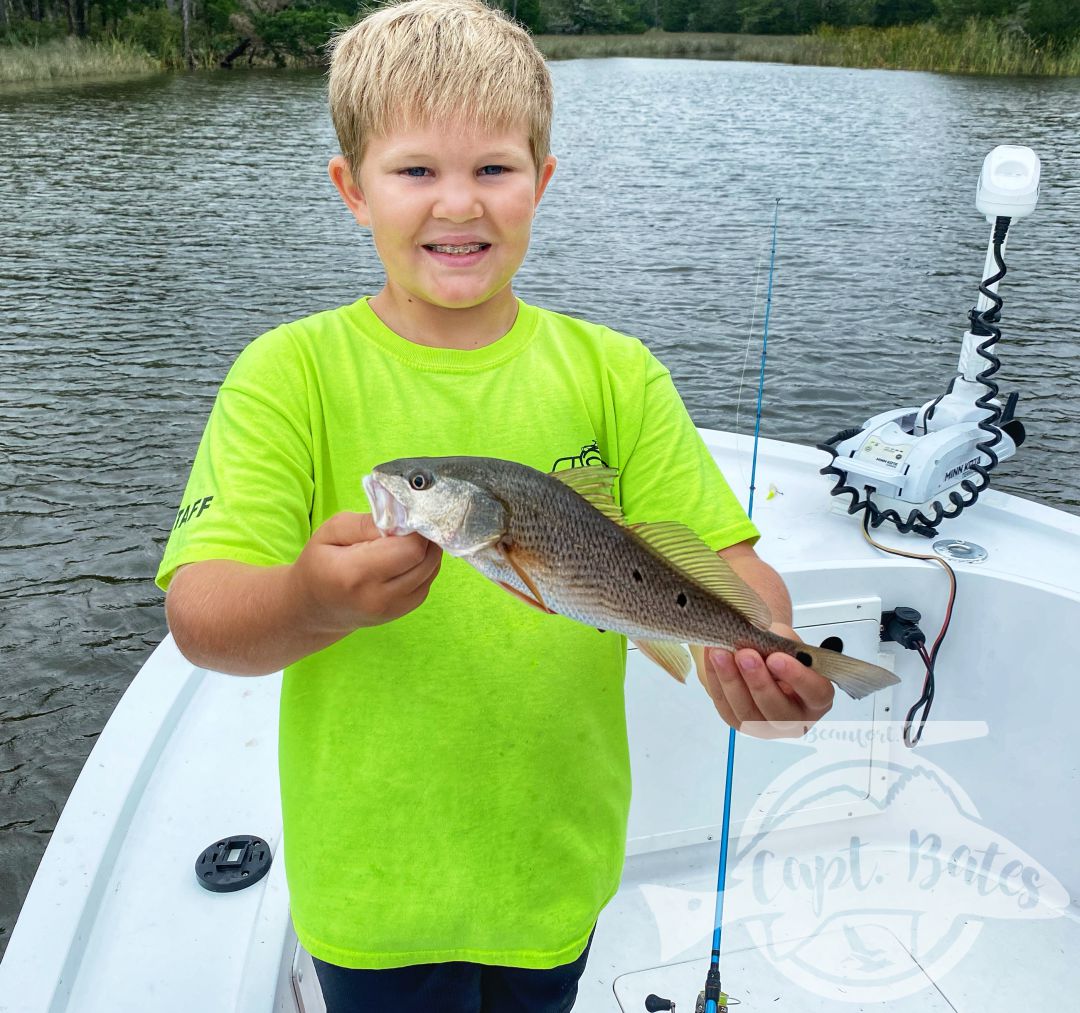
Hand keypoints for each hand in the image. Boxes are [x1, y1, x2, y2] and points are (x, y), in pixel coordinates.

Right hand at [289, 512, 441, 635]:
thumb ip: (366, 522)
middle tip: (408, 524)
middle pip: (426, 559)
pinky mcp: (402, 612)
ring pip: (431, 570)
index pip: (410, 548)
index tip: (405, 514)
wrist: (314, 609)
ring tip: (406, 538)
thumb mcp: (331, 532)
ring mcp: (393, 609)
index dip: (414, 527)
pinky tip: (406, 556)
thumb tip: (401, 517)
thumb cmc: (319, 565)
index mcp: (355, 574)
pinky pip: (428, 582)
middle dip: (423, 535)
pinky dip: (424, 564)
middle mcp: (378, 597)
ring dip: (426, 549)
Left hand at [696, 624, 834, 738]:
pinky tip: (711, 658)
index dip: (797, 677)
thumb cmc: (780, 650)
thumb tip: (756, 642)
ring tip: (720, 653)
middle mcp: (794, 719)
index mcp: (817, 698)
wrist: (760, 656)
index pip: (815, 693)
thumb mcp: (786, 640)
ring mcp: (765, 726)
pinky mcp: (738, 722)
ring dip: (732, 681)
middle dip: (759, 682)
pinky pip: (725, 706)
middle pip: (778, 711)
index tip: (777, 658)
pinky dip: (716, 680)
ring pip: (748, 713)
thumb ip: (778, 643)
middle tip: (745, 655)